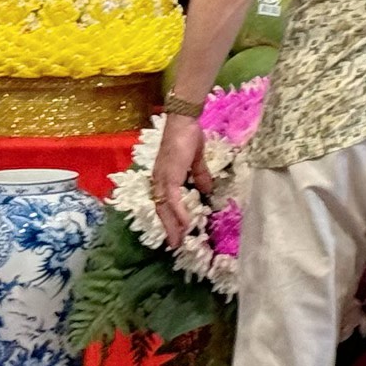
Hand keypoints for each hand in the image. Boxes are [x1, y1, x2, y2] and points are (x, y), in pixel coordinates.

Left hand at [151, 112, 211, 248]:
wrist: (184, 122)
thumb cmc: (189, 136)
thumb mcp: (196, 160)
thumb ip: (199, 175)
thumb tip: (207, 190)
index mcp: (164, 177)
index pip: (164, 202)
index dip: (168, 217)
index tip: (175, 232)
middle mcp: (159, 180)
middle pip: (161, 209)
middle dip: (168, 227)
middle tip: (175, 244)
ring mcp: (163, 179)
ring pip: (164, 208)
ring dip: (172, 225)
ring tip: (178, 240)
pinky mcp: (170, 177)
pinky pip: (173, 200)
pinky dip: (178, 213)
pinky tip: (185, 224)